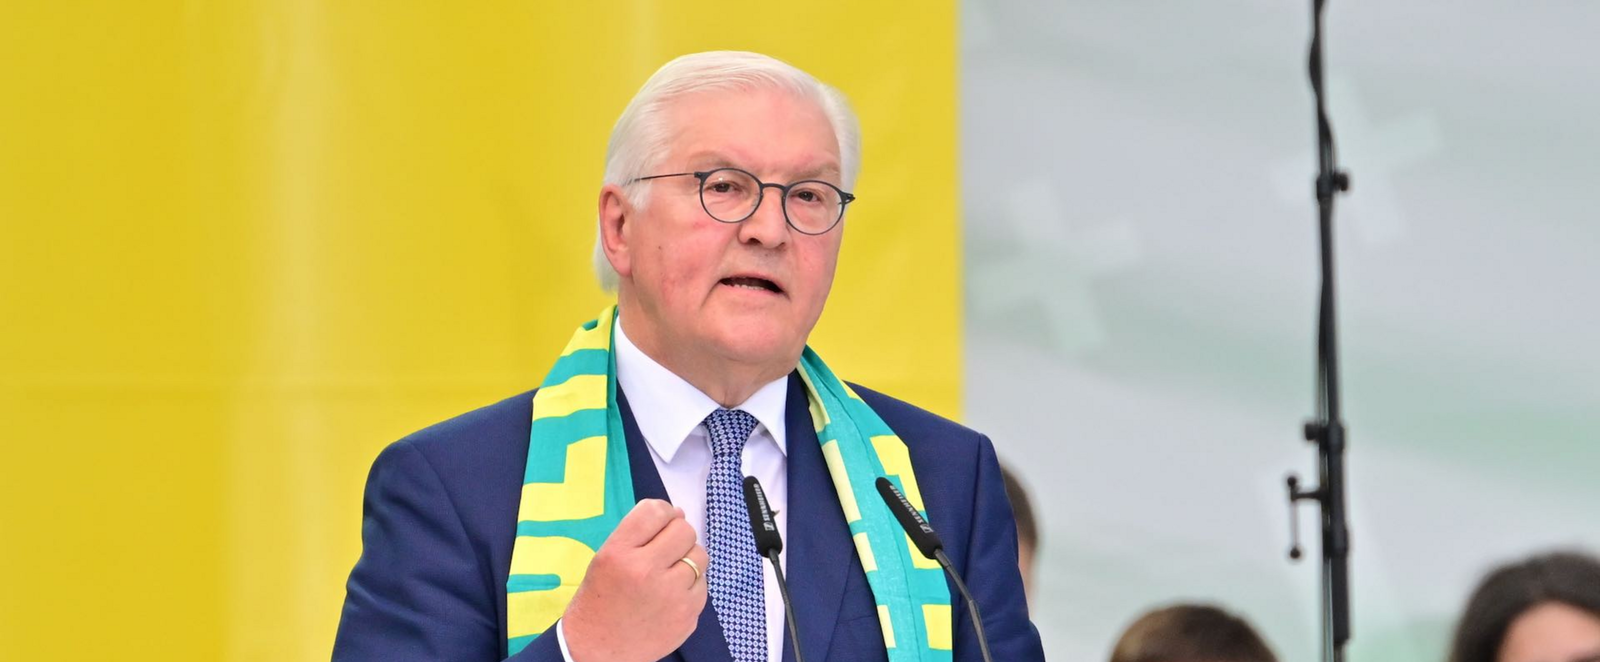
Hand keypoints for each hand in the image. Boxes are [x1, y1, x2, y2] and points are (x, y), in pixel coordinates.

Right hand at [562, 499, 708, 661]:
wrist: (597, 651)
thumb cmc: (600, 601)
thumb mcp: (606, 558)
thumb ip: (639, 532)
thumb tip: (680, 512)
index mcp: (619, 553)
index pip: (655, 511)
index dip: (662, 512)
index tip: (659, 523)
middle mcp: (646, 571)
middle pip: (684, 530)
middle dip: (677, 535)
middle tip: (664, 550)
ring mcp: (671, 595)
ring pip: (700, 555)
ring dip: (687, 559)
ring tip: (668, 573)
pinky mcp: (688, 615)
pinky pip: (703, 584)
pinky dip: (691, 586)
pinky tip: (671, 595)